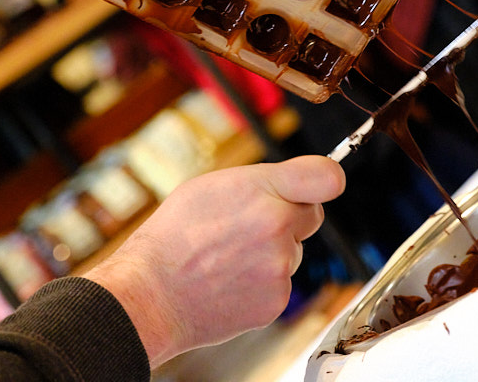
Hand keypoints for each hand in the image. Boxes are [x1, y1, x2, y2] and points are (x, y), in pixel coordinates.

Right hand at [82, 155, 345, 366]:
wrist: (151, 295)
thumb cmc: (174, 237)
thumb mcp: (212, 187)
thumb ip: (262, 183)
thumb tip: (294, 186)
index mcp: (263, 190)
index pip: (326, 177)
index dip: (326, 180)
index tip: (322, 185)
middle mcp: (278, 226)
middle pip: (311, 215)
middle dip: (290, 217)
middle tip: (251, 225)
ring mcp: (280, 266)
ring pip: (294, 252)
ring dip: (273, 253)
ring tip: (228, 258)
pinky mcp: (278, 299)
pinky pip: (282, 282)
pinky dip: (263, 283)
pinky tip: (231, 281)